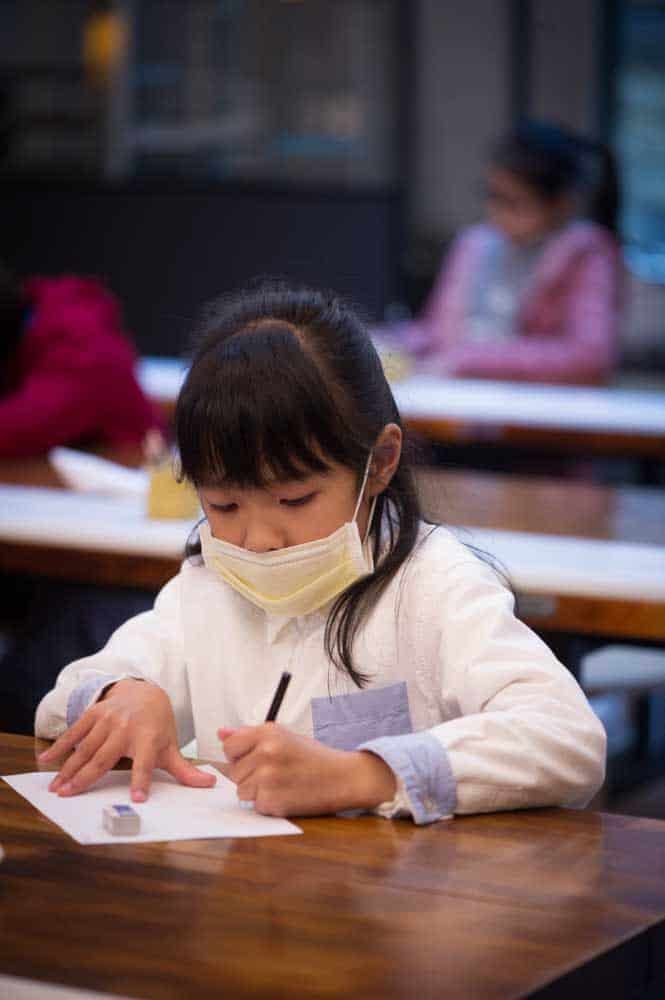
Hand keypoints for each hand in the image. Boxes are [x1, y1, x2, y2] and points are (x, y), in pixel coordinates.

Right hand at [38, 679, 214, 800]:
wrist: (145, 691)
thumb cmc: (158, 725)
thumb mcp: (171, 746)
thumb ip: (185, 770)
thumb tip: (211, 784)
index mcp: (149, 738)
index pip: (146, 763)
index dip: (143, 780)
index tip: (138, 798)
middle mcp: (127, 728)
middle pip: (105, 757)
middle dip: (86, 777)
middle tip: (69, 796)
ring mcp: (108, 719)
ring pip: (86, 747)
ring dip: (69, 768)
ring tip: (56, 787)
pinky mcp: (94, 713)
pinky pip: (75, 731)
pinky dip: (60, 745)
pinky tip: (46, 760)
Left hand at [219, 723, 395, 816]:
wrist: (342, 777)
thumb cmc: (312, 757)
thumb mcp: (283, 736)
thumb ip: (249, 735)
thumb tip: (221, 733)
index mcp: (268, 733)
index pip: (229, 746)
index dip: (239, 755)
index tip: (255, 758)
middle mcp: (266, 753)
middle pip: (233, 771)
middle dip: (249, 774)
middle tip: (276, 772)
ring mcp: (268, 778)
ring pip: (241, 790)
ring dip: (257, 791)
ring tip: (281, 783)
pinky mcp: (273, 801)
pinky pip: (255, 805)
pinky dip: (268, 804)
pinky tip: (287, 795)